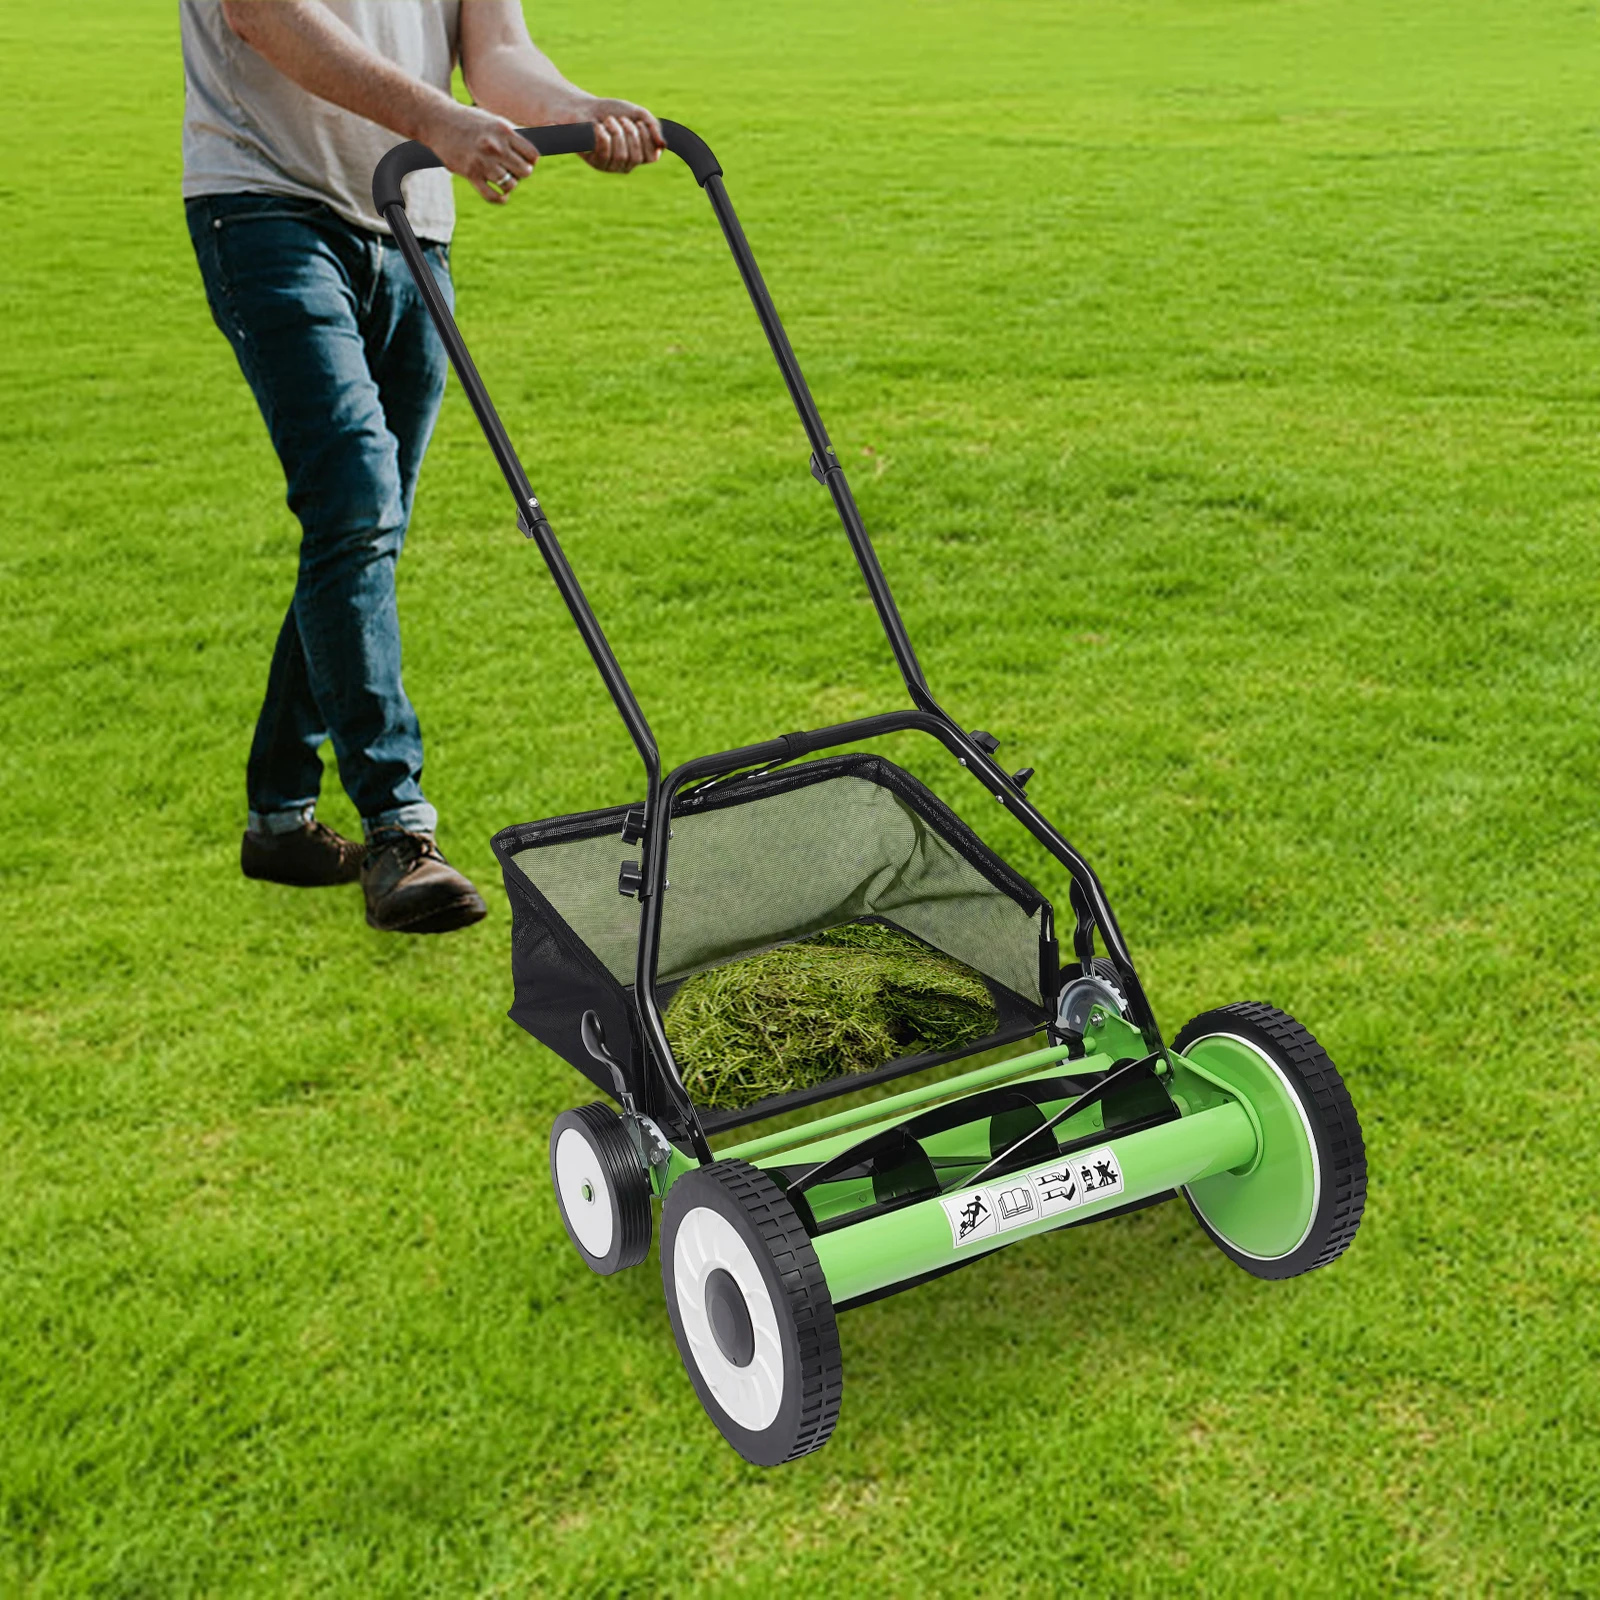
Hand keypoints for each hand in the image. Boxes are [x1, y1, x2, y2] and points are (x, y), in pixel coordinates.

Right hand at [422, 99, 539, 203]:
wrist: (439, 120)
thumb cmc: (469, 121)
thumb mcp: (493, 121)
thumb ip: (511, 136)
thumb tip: (532, 154)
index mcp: (504, 132)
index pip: (532, 155)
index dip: (530, 160)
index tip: (523, 160)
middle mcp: (495, 147)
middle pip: (525, 171)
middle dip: (520, 173)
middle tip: (511, 169)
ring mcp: (483, 162)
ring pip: (510, 184)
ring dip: (509, 184)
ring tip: (502, 178)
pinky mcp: (470, 174)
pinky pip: (493, 196)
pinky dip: (500, 199)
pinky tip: (501, 195)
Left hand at [579, 99, 664, 172]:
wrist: (584, 108)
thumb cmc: (611, 111)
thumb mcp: (637, 113)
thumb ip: (653, 126)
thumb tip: (664, 145)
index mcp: (639, 154)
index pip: (653, 156)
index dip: (647, 137)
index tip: (638, 122)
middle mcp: (627, 164)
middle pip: (637, 157)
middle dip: (630, 133)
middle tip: (621, 120)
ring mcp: (612, 166)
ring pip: (621, 156)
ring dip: (616, 132)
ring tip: (608, 121)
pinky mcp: (596, 163)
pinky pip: (605, 153)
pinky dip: (603, 135)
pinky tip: (598, 127)